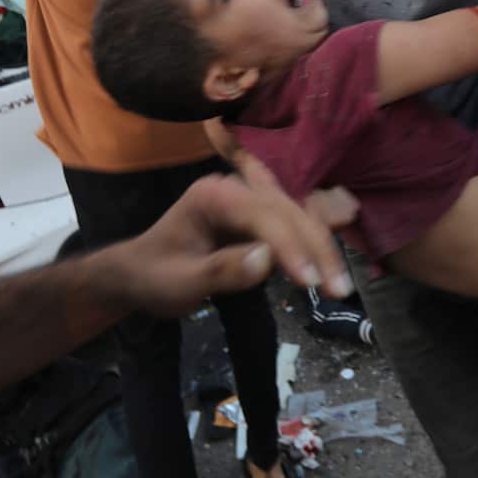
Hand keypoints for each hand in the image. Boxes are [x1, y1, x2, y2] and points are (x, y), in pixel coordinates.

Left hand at [107, 159, 357, 317]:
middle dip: (316, 248)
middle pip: (289, 212)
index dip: (290, 246)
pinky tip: (326, 271)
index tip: (311, 282)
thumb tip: (267, 260)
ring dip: (321, 248)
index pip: (263, 215)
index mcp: (214, 195)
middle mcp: (236, 188)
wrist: (138, 274)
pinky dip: (312, 247)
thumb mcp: (179, 283)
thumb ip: (221, 271)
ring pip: (299, 216)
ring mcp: (250, 199)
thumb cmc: (153, 278)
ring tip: (339, 287)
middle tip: (339, 290)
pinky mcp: (260, 216)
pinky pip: (294, 225)